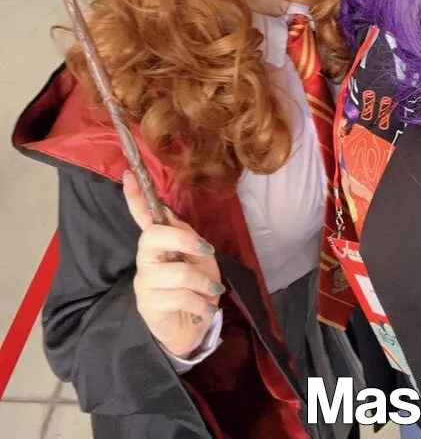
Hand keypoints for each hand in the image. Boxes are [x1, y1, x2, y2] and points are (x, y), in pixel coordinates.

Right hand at [123, 170, 223, 359]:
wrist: (194, 328)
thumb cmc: (197, 287)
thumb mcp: (198, 257)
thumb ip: (184, 235)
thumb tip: (170, 216)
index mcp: (159, 243)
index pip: (143, 216)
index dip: (135, 196)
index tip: (128, 172)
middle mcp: (146, 259)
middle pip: (153, 236)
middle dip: (183, 240)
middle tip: (206, 251)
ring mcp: (144, 282)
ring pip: (177, 272)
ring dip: (203, 283)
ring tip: (210, 293)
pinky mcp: (149, 305)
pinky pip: (181, 297)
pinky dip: (201, 304)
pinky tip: (203, 309)